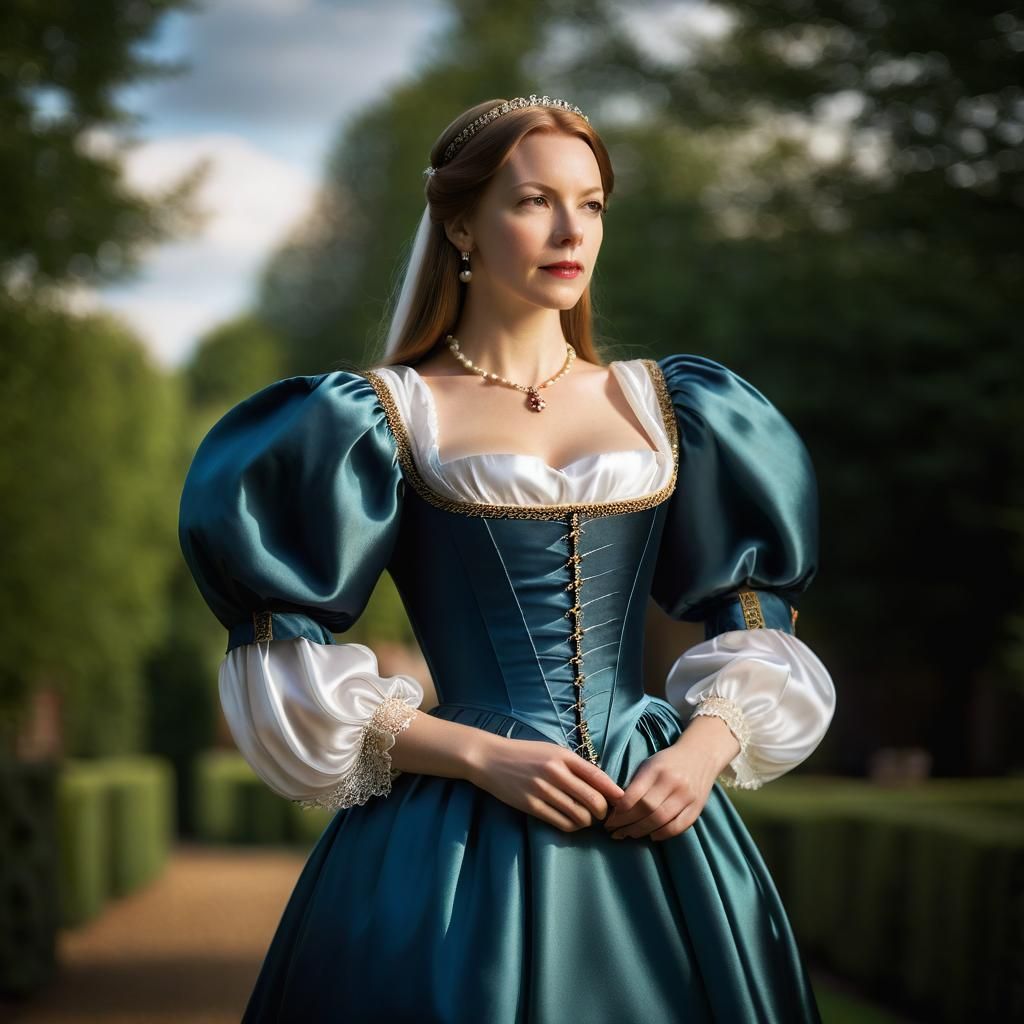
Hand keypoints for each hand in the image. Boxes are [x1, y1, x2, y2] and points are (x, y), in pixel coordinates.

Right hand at [467, 735, 624, 832]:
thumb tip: (602, 784)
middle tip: (603, 814)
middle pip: (593, 799)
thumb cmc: (525, 753)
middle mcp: (555, 772)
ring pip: (579, 815)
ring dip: (587, 821)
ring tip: (586, 819)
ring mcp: (543, 790)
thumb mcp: (552, 750)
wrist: (490, 759)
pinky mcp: (531, 806)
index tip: (622, 801)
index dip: (614, 792)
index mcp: (563, 756)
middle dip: (603, 812)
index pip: (598, 776)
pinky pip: (561, 823)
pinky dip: (572, 826)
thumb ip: (575, 765)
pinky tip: (572, 823)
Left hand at [603, 715, 739, 841]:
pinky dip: (663, 834)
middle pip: (647, 810)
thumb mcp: (649, 764)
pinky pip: (678, 826)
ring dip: (641, 831)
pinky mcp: (697, 807)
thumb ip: (636, 783)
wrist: (701, 754)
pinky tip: (651, 835)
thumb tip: (616, 808)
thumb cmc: (668, 761)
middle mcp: (673, 782)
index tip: (609, 818)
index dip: (620, 811)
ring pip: (661, 820)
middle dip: (627, 824)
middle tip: (614, 831)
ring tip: (628, 835)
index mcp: (657, 769)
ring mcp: (687, 796)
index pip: (634, 795)